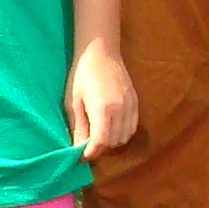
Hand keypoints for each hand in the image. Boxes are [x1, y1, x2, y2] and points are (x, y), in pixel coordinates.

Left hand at [63, 45, 138, 159]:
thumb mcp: (73, 102)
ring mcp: (130, 106)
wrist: (101, 51)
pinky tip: (110, 128)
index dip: (90, 153)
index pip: (101, 142)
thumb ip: (78, 127)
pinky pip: (132, 127)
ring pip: (124, 137)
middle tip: (87, 145)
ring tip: (98, 135)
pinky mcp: (135, 102)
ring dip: (111, 142)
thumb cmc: (81, 75)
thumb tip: (77, 149)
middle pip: (113, 142)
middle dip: (99, 149)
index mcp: (102, 109)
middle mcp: (120, 109)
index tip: (80, 156)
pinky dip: (122, 133)